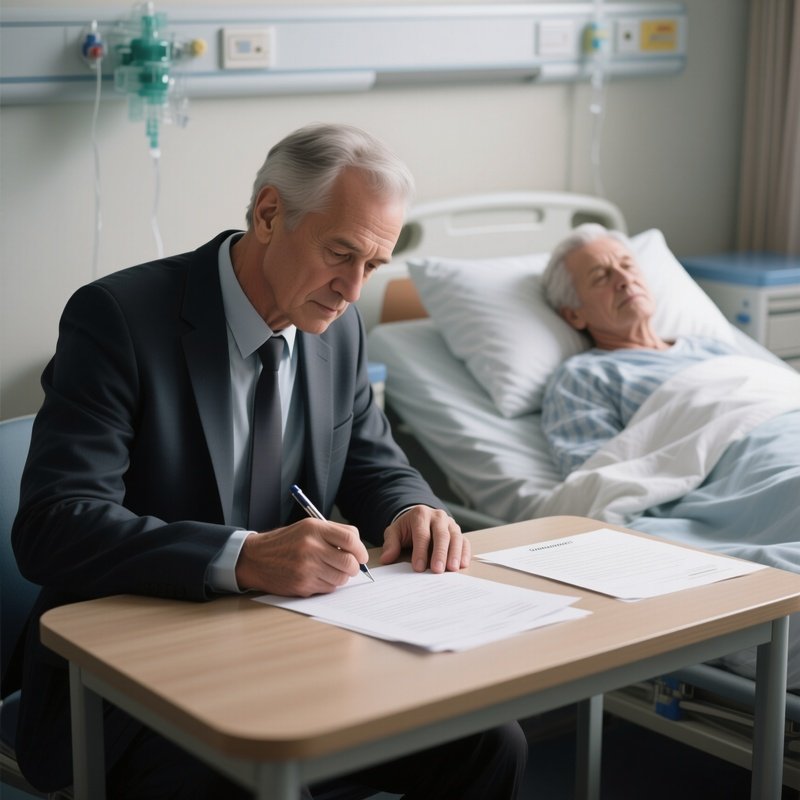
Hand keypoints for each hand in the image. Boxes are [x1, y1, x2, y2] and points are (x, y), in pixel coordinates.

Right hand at [235, 519, 368, 596]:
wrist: (256, 558)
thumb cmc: (286, 542)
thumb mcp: (308, 527)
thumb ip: (334, 533)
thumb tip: (358, 548)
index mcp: (314, 529)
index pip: (350, 539)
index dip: (361, 550)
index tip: (361, 556)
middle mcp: (311, 547)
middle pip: (349, 562)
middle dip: (354, 567)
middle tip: (350, 567)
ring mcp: (306, 568)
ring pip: (341, 578)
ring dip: (341, 577)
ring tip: (329, 570)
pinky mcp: (302, 585)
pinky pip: (328, 588)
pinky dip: (328, 584)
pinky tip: (316, 577)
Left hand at [379, 506, 468, 572]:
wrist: (420, 518)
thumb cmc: (407, 528)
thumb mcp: (395, 532)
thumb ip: (391, 544)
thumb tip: (386, 559)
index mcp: (420, 515)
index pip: (422, 534)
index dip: (420, 551)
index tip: (419, 567)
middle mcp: (438, 517)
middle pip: (441, 535)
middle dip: (440, 553)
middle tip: (437, 570)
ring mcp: (450, 523)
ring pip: (455, 537)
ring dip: (455, 554)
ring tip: (452, 569)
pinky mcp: (458, 531)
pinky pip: (464, 541)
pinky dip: (465, 553)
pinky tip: (463, 564)